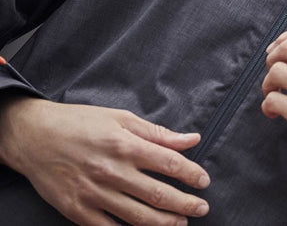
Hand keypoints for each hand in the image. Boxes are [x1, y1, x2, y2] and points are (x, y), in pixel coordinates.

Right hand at [0, 95, 209, 224]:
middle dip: (184, 203)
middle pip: (157, 194)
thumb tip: (191, 139)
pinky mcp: (78, 211)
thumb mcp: (122, 118)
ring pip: (137, 216)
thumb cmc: (81, 123)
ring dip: (163, 222)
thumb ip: (158, 133)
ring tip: (181, 223)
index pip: (169, 163)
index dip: (191, 174)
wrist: (36, 137)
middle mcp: (113, 171)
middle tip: (202, 207)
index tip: (204, 181)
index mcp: (126, 145)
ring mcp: (95, 194)